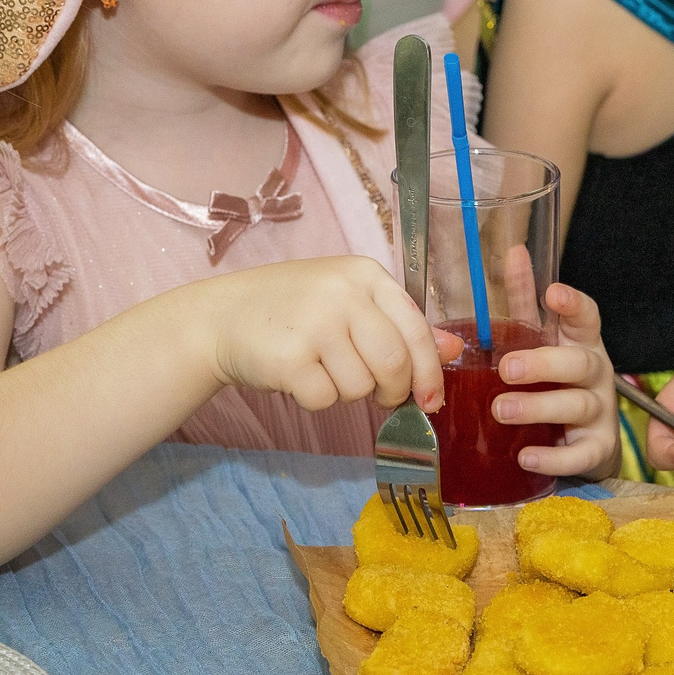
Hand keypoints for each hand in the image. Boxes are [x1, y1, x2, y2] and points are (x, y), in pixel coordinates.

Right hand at [199, 257, 441, 414]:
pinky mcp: (289, 357)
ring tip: (320, 367)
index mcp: (365, 275)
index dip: (430, 371)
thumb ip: (400, 325)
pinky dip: (315, 399)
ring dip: (346, 391)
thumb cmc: (293, 311)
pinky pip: (325, 399)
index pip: (416, 329)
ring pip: (360, 386)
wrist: (221, 316)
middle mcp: (342, 293)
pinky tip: (297, 375)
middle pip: (394, 363)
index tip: (432, 399)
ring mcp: (315, 323)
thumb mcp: (350, 303)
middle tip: (378, 396)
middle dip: (392, 391)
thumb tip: (452, 350)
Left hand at [487, 282, 619, 479]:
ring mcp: (599, 412)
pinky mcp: (596, 449)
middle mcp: (595, 375)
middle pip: (579, 363)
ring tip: (501, 410)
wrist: (588, 441)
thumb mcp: (545, 340)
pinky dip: (552, 456)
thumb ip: (527, 302)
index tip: (551, 293)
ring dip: (538, 407)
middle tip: (507, 368)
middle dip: (544, 363)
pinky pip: (580, 454)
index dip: (572, 304)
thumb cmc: (558, 381)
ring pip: (576, 405)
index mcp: (582, 343)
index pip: (586, 318)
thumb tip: (514, 251)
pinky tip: (525, 456)